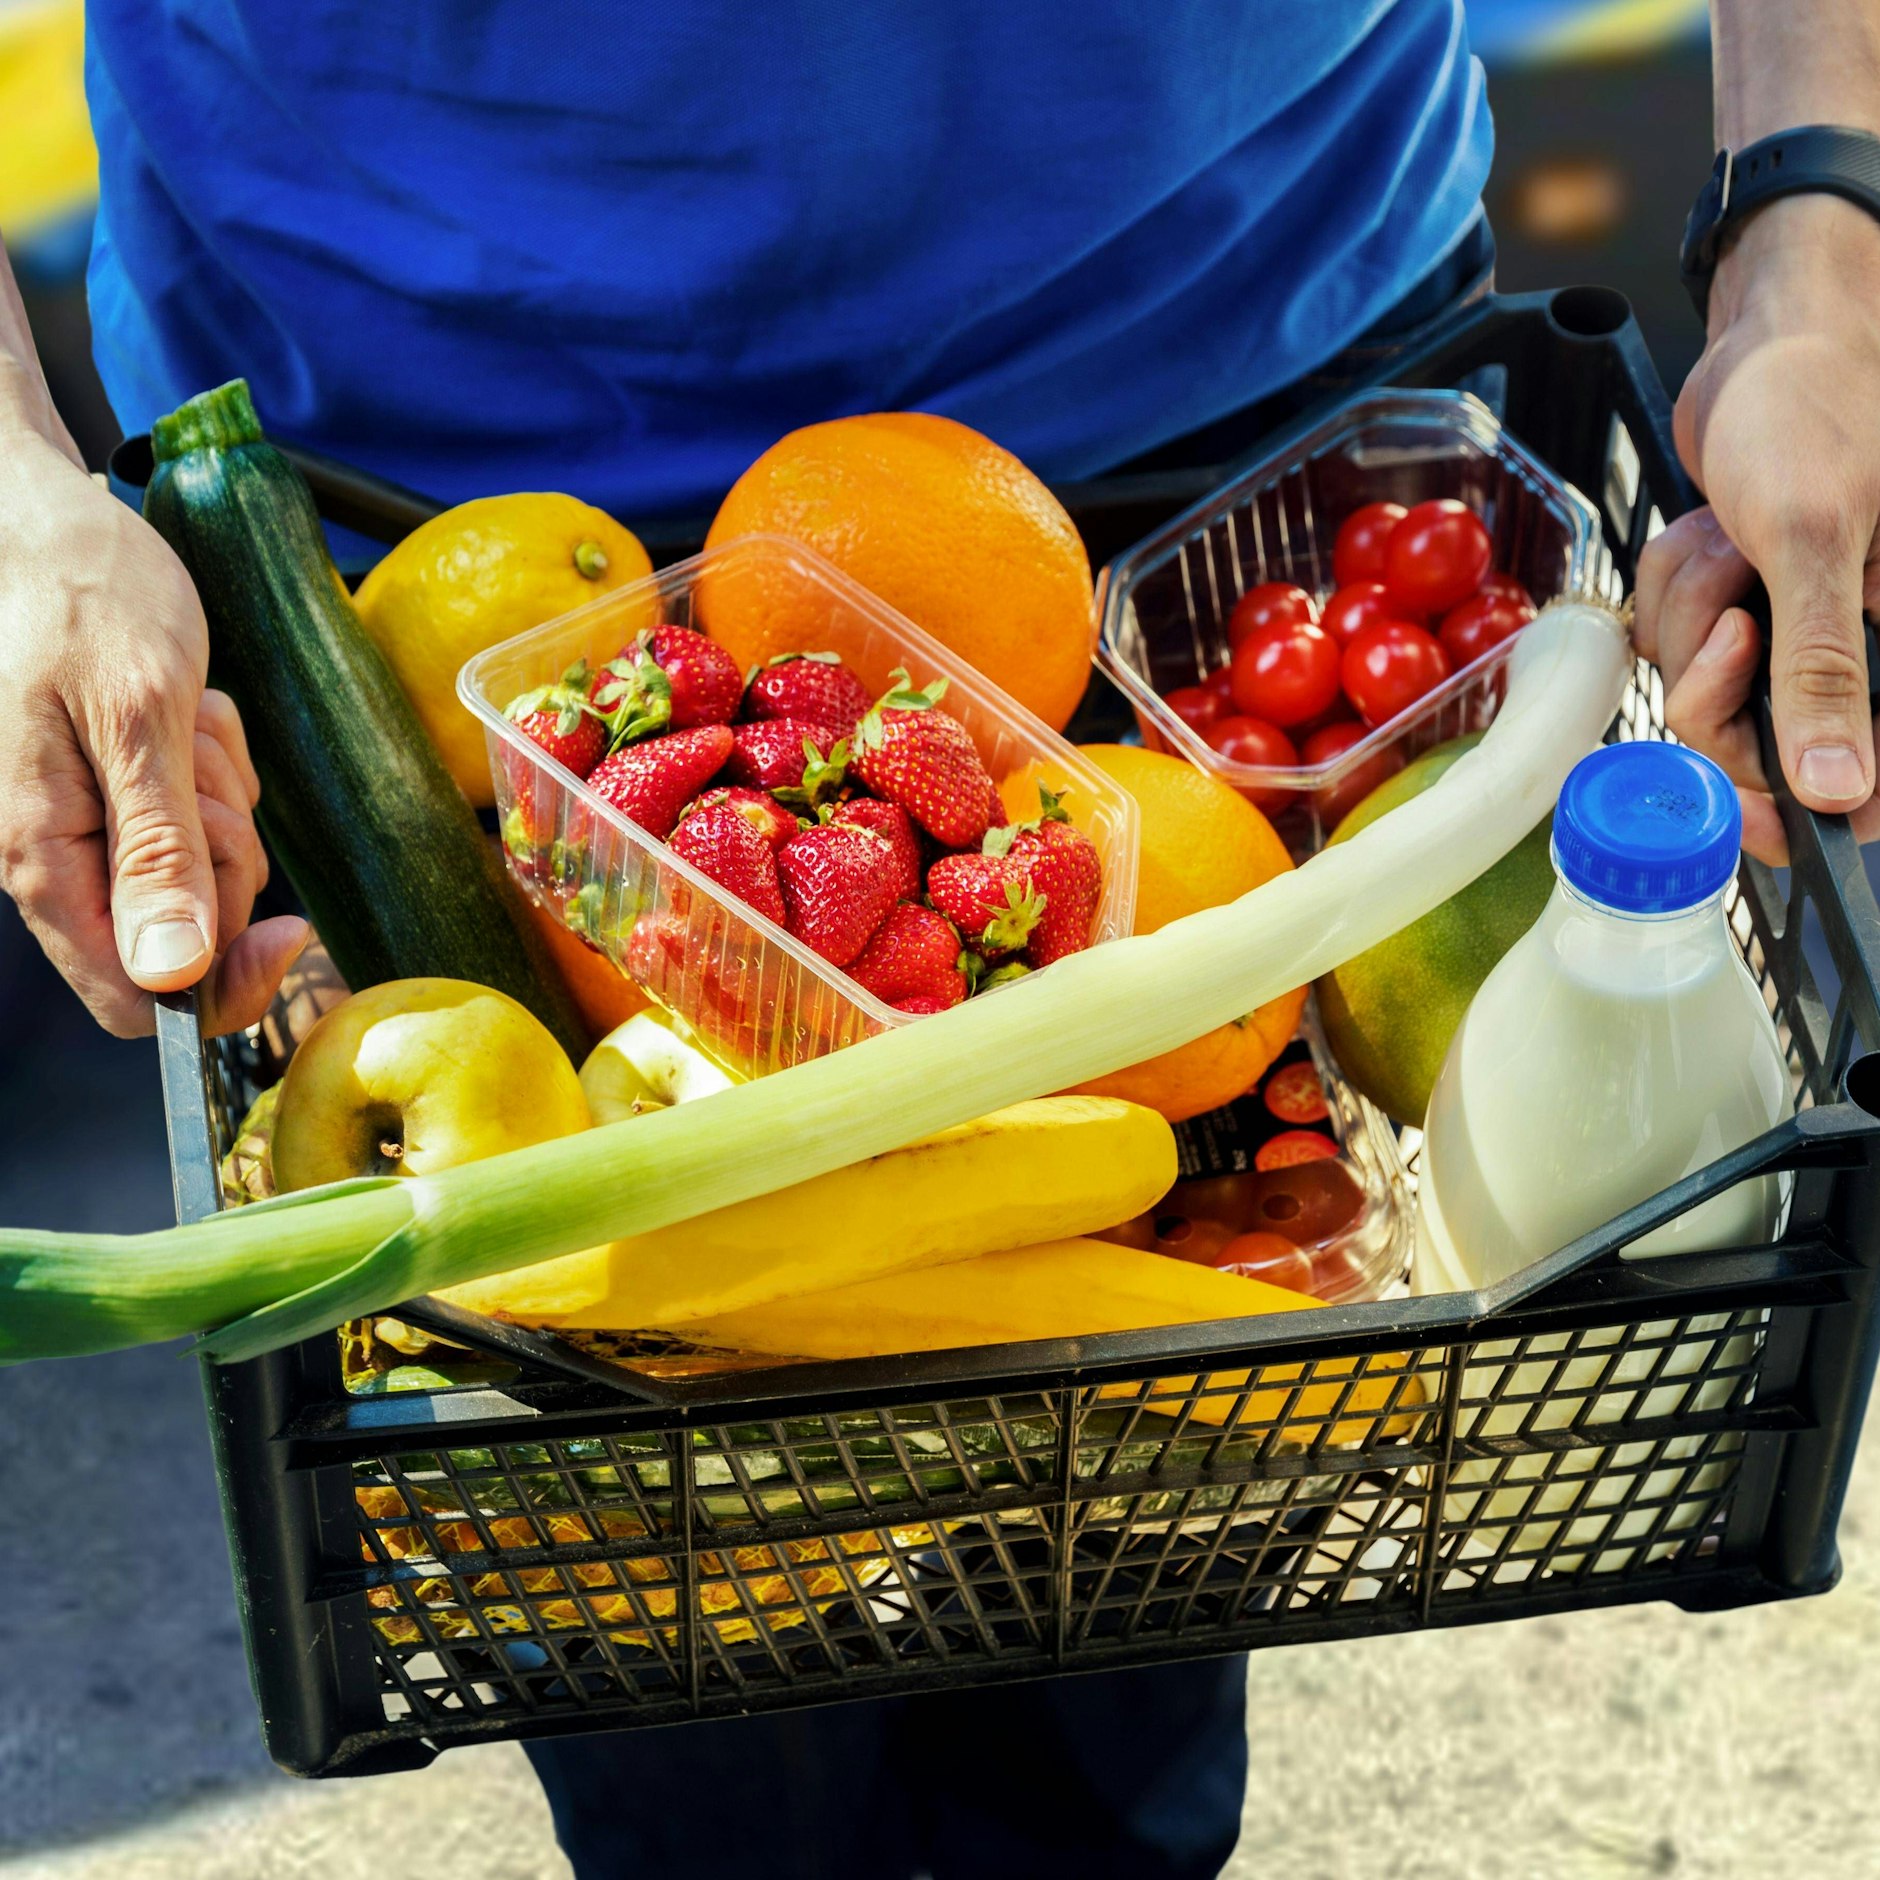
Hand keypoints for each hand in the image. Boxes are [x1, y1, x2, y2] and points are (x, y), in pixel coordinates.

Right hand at [0, 430, 306, 1033]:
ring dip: (221, 794)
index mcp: (47, 860)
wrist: (42, 523)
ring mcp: (94, 827)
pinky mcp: (124, 793)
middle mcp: (63, 860)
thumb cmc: (81, 598)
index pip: (139, 1001)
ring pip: (208, 866)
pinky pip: (204, 812)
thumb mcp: (138, 720)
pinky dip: (213, 763)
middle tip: (198, 761)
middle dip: (225, 853)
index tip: (287, 930)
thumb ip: (155, 851)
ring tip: (183, 717)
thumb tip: (170, 972)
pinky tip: (187, 707)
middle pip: (193, 931)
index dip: (222, 984)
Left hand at [1636, 196, 1879, 862]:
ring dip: (1692, 608)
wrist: (1772, 336)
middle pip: (1752, 741)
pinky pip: (1673, 636)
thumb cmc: (1815, 409)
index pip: (1862, 777)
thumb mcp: (1815, 540)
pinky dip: (1673, 586)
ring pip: (1697, 683)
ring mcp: (1788, 627)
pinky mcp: (1738, 601)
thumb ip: (1823, 670)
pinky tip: (1711, 528)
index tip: (1748, 820)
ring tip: (1735, 536)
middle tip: (1735, 621)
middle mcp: (1850, 645)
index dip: (1792, 805)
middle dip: (1717, 680)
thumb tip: (1840, 786)